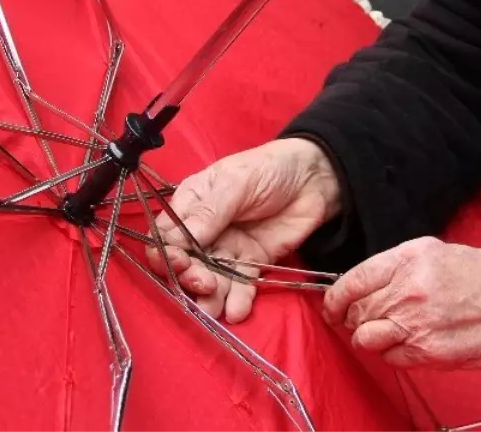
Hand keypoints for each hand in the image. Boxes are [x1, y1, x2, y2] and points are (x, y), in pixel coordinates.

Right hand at [147, 137, 341, 322]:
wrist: (314, 177)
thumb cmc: (269, 168)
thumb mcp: (235, 183)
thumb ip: (208, 213)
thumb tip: (176, 242)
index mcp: (191, 205)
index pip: (166, 236)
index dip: (166, 253)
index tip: (177, 263)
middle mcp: (204, 230)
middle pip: (187, 262)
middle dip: (190, 278)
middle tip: (204, 285)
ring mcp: (228, 248)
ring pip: (212, 277)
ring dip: (211, 296)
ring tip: (215, 309)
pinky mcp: (253, 262)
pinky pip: (241, 284)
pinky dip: (238, 299)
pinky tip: (237, 312)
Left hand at [322, 237, 480, 369]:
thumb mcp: (436, 253)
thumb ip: (397, 267)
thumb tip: (365, 284)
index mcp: (407, 259)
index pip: (352, 280)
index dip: (335, 297)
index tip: (333, 304)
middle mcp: (406, 290)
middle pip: (355, 310)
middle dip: (350, 318)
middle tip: (357, 320)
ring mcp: (415, 323)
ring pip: (365, 338)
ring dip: (368, 337)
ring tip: (384, 332)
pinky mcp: (426, 352)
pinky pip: (390, 357)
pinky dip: (392, 353)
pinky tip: (408, 342)